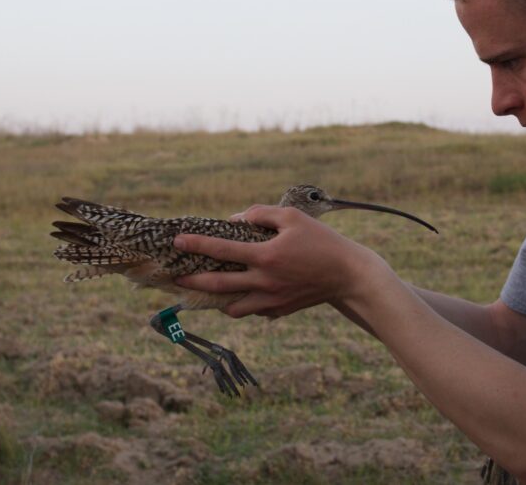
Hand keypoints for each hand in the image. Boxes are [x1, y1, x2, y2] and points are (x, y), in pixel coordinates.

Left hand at [173, 204, 384, 318]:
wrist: (348, 275)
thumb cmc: (321, 241)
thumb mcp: (293, 218)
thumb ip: (262, 215)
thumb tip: (237, 219)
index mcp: (265, 255)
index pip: (221, 249)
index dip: (196, 244)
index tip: (178, 240)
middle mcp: (264, 281)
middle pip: (217, 285)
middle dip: (192, 282)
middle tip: (177, 279)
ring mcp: (271, 300)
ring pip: (232, 308)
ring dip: (217, 300)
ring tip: (210, 291)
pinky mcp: (279, 311)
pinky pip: (253, 311)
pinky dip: (244, 304)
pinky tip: (244, 294)